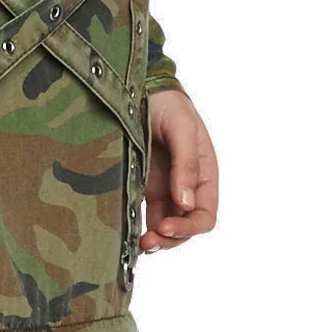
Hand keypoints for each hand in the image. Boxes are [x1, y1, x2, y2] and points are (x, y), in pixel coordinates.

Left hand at [140, 86, 217, 252]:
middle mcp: (185, 186)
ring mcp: (163, 187)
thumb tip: (186, 203)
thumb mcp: (182, 128)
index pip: (204, 216)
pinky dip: (139, 226)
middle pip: (184, 226)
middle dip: (169, 238)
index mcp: (203, 175)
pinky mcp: (142, 184)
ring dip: (155, 238)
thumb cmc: (169, 104)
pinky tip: (128, 232)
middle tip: (148, 242)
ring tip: (138, 244)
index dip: (189, 228)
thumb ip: (186, 163)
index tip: (167, 227)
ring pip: (164, 224)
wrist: (142, 87)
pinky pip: (144, 212)